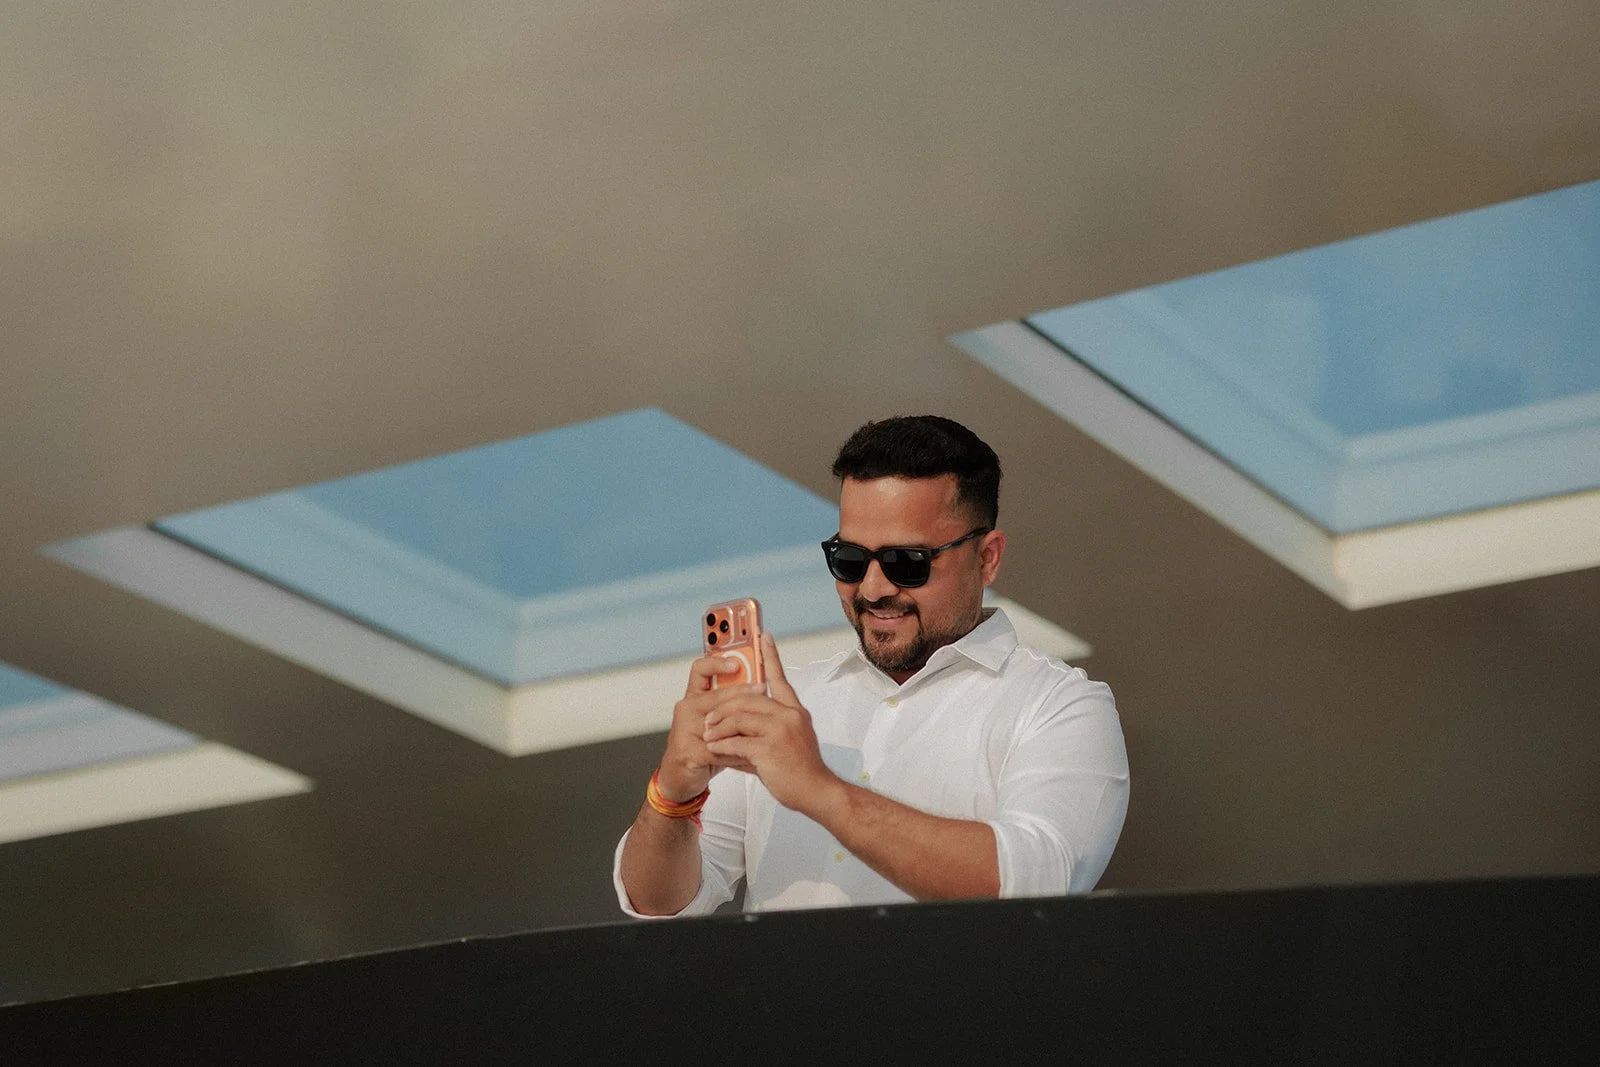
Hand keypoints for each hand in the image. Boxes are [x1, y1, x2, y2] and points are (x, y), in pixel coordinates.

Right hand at [654, 654, 750, 802]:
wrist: (680, 776)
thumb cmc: (702, 745)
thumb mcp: (717, 720)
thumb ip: (732, 704)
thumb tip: (764, 689)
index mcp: (695, 696)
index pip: (701, 670)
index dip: (717, 663)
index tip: (736, 661)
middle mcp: (687, 708)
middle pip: (716, 694)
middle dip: (742, 691)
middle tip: (762, 689)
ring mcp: (684, 728)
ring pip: (719, 722)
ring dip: (743, 725)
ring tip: (762, 725)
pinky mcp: (688, 750)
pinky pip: (719, 749)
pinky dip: (737, 752)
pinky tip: (751, 755)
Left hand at [702, 633, 839, 813]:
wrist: (817, 792)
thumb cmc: (803, 769)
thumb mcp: (794, 739)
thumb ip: (773, 726)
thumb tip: (745, 723)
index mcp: (795, 711)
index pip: (781, 678)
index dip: (771, 657)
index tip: (763, 636)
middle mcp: (789, 715)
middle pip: (749, 699)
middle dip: (724, 707)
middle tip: (708, 718)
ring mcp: (780, 731)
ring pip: (739, 719)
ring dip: (719, 727)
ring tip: (708, 736)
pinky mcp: (768, 749)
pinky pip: (737, 742)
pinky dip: (722, 746)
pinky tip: (715, 750)